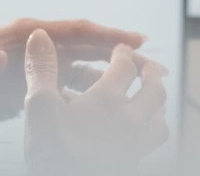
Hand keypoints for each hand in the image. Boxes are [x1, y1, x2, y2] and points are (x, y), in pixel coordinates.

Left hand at [0, 18, 146, 158]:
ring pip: (95, 69)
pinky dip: (102, 93)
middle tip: (156, 66)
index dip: (106, 34)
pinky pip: (84, 86)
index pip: (78, 30)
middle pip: (96, 47)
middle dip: (126, 55)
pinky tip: (122, 105)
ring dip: (120, 76)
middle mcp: (52, 44)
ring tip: (151, 85)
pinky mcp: (54, 80)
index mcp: (36, 31)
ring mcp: (55, 62)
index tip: (134, 40)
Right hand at [23, 29, 168, 175]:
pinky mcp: (131, 166)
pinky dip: (149, 133)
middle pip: (154, 92)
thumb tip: (40, 36)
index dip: (122, 54)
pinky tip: (135, 137)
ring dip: (157, 107)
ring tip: (150, 102)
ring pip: (159, 122)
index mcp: (108, 100)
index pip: (124, 67)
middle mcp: (129, 122)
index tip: (119, 48)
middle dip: (151, 76)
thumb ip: (42, 69)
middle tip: (149, 68)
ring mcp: (135, 148)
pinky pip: (151, 146)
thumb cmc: (52, 152)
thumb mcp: (39, 107)